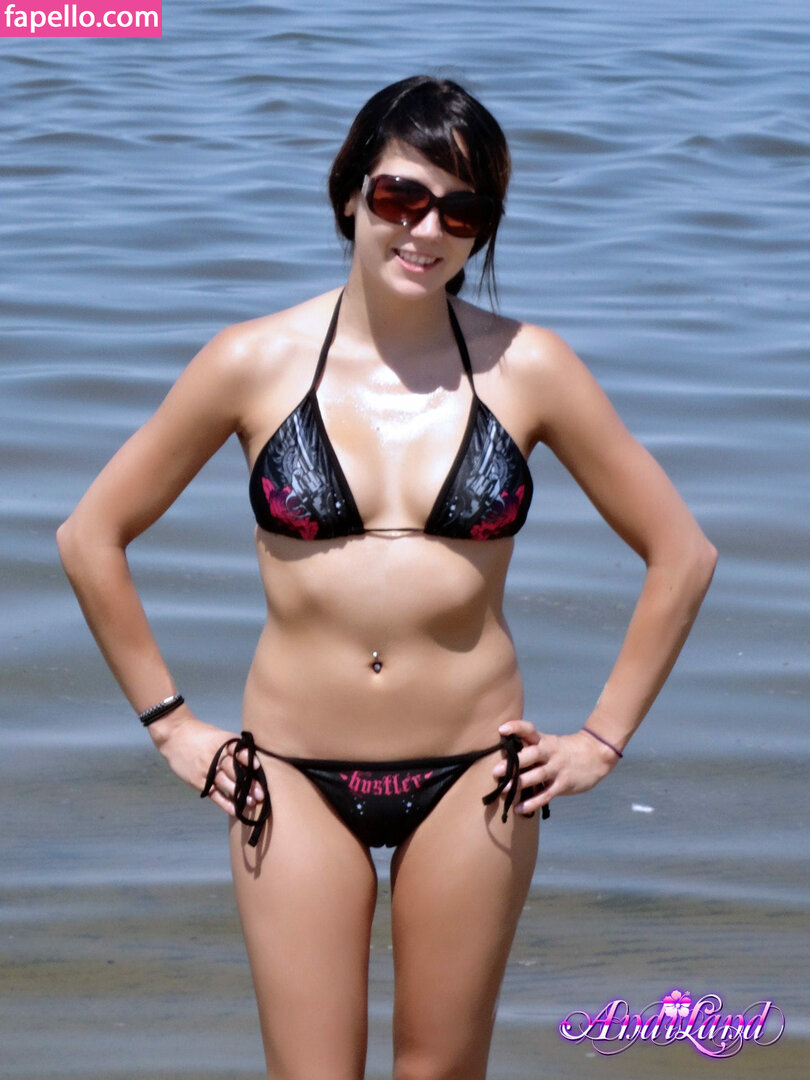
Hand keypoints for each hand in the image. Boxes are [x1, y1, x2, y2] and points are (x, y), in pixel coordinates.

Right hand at [147, 709, 264, 817]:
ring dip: (239, 794)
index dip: (248, 759)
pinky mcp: (198, 780)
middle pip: (233, 770)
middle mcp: (215, 756)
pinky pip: (213, 793)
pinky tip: (235, 809)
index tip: (258, 767)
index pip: (237, 751)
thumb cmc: (201, 735)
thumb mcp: (219, 735)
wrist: (175, 735)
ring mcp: (206, 769)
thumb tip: (253, 760)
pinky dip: (224, 802)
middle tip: (261, 793)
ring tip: (252, 803)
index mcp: (223, 742)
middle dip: (248, 783)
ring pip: (225, 783)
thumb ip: (234, 747)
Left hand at [493, 719, 619, 815]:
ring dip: (520, 782)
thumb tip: (503, 756)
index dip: (516, 727)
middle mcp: (550, 753)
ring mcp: (557, 768)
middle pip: (532, 755)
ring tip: (504, 789)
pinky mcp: (563, 784)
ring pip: (538, 775)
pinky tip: (519, 808)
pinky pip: (546, 794)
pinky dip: (533, 802)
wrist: (596, 755)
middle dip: (514, 763)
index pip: (529, 730)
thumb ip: (530, 749)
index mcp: (544, 740)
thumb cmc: (564, 751)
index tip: (501, 729)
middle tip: (496, 771)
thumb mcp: (549, 744)